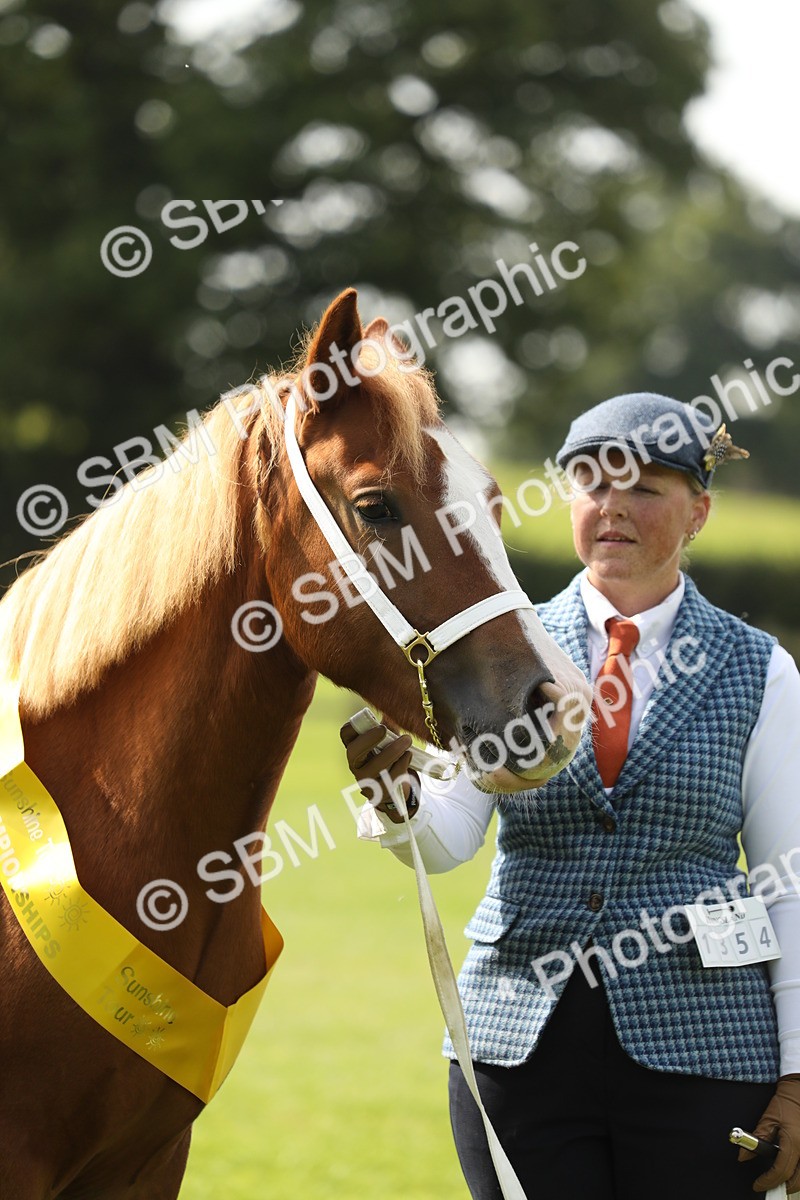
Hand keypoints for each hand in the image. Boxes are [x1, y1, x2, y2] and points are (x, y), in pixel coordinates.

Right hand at [340, 720, 419, 823]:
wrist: (395, 790)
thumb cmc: (390, 760)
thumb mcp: (388, 743)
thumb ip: (389, 730)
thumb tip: (390, 717)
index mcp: (355, 748)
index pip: (346, 735)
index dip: (353, 726)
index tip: (369, 718)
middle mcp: (356, 765)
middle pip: (354, 752)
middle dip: (368, 739)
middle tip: (383, 729)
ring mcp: (366, 780)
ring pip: (376, 766)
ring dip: (393, 751)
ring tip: (407, 740)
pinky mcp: (379, 792)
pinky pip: (391, 777)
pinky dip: (402, 764)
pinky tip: (408, 756)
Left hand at [738, 1074, 799, 1192]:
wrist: (799, 1092)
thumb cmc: (786, 1103)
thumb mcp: (768, 1118)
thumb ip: (757, 1139)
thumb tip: (743, 1156)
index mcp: (793, 1142)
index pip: (780, 1171)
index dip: (768, 1181)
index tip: (758, 1184)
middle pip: (796, 1180)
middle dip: (781, 1185)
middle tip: (768, 1183)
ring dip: (792, 1180)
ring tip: (779, 1177)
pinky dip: (799, 1172)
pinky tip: (791, 1169)